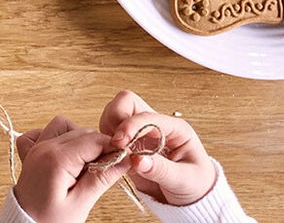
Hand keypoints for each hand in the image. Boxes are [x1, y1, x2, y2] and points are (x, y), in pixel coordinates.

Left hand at [13, 115, 128, 222]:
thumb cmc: (49, 220)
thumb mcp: (80, 203)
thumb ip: (102, 178)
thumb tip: (125, 159)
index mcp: (56, 159)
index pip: (94, 139)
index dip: (114, 147)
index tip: (125, 160)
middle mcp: (43, 147)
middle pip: (83, 132)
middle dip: (100, 146)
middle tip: (107, 169)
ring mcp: (35, 147)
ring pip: (65, 125)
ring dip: (80, 139)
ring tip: (87, 164)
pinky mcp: (31, 151)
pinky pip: (46, 131)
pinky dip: (59, 137)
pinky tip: (67, 156)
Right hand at [99, 90, 215, 205]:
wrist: (191, 200)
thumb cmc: (195, 186)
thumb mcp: (184, 181)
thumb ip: (161, 170)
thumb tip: (137, 160)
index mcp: (174, 128)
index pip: (145, 115)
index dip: (130, 126)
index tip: (120, 143)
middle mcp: (155, 126)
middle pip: (126, 102)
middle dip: (115, 119)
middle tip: (114, 143)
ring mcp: (141, 134)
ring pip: (114, 115)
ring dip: (108, 131)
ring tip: (115, 153)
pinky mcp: (130, 145)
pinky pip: (109, 133)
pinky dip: (106, 142)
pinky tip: (114, 158)